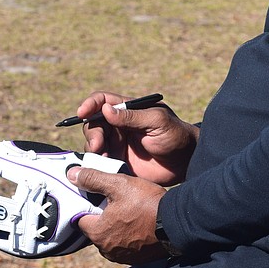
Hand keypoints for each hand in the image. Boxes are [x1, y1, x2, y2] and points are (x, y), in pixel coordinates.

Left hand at [69, 167, 167, 264]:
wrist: (178, 224)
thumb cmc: (147, 204)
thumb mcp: (118, 184)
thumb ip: (93, 179)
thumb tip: (71, 175)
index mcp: (97, 233)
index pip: (81, 218)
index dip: (87, 205)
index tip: (96, 196)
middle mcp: (106, 250)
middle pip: (95, 229)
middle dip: (101, 216)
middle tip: (115, 201)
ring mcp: (122, 257)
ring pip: (109, 237)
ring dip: (115, 226)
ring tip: (128, 211)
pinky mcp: (137, 259)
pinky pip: (124, 245)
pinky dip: (127, 235)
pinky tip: (137, 222)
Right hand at [75, 91, 197, 184]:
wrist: (186, 163)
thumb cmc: (176, 136)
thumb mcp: (156, 121)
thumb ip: (132, 116)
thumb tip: (105, 110)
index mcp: (127, 109)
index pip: (102, 100)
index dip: (89, 104)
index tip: (82, 113)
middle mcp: (118, 125)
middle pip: (93, 123)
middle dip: (91, 133)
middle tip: (97, 146)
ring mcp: (117, 143)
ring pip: (93, 142)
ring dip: (93, 149)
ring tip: (103, 157)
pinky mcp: (117, 161)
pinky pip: (100, 161)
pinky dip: (97, 163)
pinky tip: (104, 167)